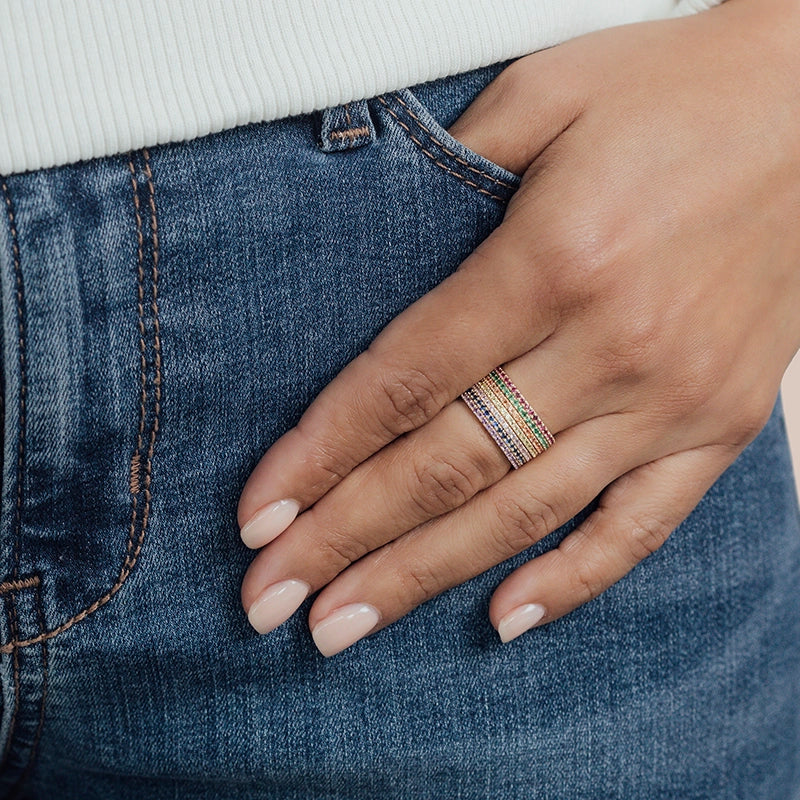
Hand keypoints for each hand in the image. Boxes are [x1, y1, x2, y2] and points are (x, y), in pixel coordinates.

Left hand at [238, 0, 799, 655]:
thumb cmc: (680, 91)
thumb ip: (450, 169)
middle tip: (268, 602)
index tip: (258, 518)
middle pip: (447, 468)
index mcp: (555, 259)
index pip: (404, 383)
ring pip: (525, 514)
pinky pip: (642, 525)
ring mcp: (673, 397)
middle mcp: (612, 345)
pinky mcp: (722, 423)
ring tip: (342, 630)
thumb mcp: (548, 93)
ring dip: (424, 577)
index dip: (320, 456)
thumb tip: (369, 243)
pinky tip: (502, 619)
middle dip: (346, 542)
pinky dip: (574, 580)